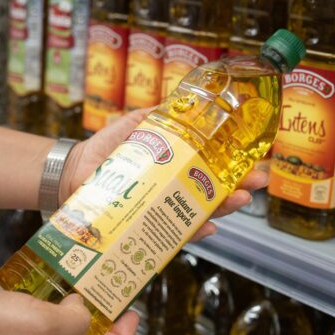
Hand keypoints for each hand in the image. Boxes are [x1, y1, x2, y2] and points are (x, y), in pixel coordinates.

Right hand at [0, 291, 138, 334]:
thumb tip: (86, 309)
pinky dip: (62, 297)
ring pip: (76, 325)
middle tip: (116, 289)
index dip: (126, 334)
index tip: (132, 310)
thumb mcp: (45, 323)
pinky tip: (63, 279)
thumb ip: (75, 320)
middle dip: (110, 317)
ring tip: (94, 280)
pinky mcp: (26, 328)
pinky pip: (54, 313)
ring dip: (88, 304)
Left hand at [59, 109, 268, 240]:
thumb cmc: (106, 149)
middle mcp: (177, 189)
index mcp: (179, 166)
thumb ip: (159, 116)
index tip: (258, 160)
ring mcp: (166, 208)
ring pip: (204, 212)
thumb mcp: (135, 125)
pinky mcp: (151, 225)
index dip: (239, 165)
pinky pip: (177, 233)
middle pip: (218, 191)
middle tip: (259, 181)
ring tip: (241, 199)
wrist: (75, 171)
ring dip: (226, 207)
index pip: (216, 167)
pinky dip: (194, 232)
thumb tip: (185, 101)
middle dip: (242, 187)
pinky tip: (209, 227)